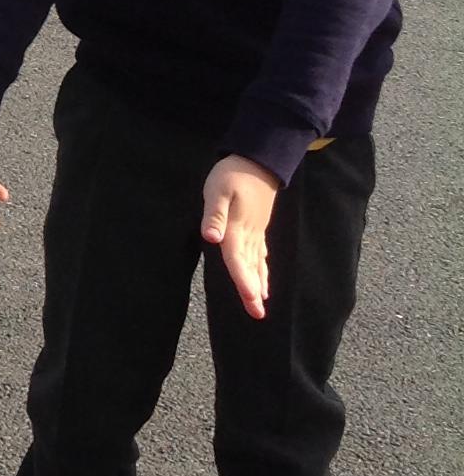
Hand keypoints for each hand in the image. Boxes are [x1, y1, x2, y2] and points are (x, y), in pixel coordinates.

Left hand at [201, 154, 279, 317]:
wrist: (259, 161)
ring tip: (260, 305)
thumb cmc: (233, 174)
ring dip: (258, 284)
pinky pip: (261, 254)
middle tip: (257, 315)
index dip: (243, 280)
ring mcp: (256, 232)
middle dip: (252, 291)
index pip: (237, 259)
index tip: (250, 300)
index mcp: (236, 228)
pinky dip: (262, 270)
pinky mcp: (258, 227)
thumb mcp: (217, 190)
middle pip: (249, 267)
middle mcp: (249, 234)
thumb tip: (211, 237)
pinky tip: (263, 281)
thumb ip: (214, 214)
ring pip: (257, 263)